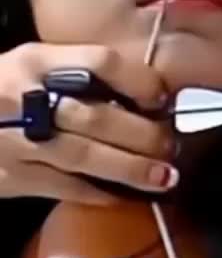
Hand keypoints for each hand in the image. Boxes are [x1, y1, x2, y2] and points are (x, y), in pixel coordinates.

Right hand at [0, 43, 178, 204]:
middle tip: (169, 145)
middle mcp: (26, 97)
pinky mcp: (9, 177)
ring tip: (163, 177)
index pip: (99, 62)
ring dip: (129, 168)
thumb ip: (73, 76)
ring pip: (83, 155)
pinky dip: (95, 193)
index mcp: (35, 61)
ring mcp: (16, 141)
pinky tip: (121, 197)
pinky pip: (62, 187)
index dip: (138, 80)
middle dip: (141, 134)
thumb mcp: (26, 67)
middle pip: (95, 114)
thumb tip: (141, 98)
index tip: (163, 98)